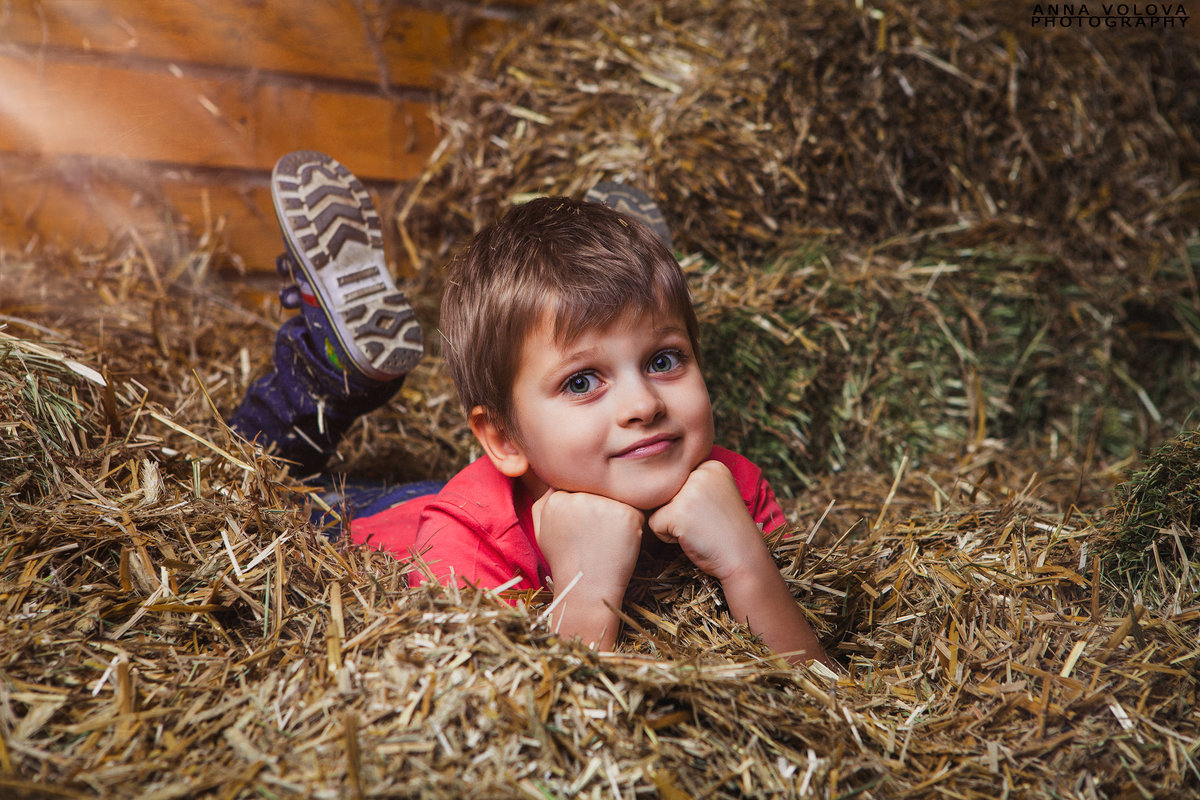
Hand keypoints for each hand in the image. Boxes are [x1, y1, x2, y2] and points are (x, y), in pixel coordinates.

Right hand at [532, 489, 644, 647]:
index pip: (579, 486)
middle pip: (599, 489)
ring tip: (608, 539)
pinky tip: (621, 542)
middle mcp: (578, 496)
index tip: (585, 526)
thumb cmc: (565, 561)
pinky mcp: (626, 514)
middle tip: (598, 534)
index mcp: (556, 498)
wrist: (585, 589)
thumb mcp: (541, 530)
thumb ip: (544, 501)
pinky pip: (635, 510)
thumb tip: (554, 481)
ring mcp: (603, 504)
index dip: (585, 506)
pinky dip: (633, 525)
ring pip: (617, 497)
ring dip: (617, 514)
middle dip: (601, 506)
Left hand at [650, 461, 832, 666]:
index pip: (678, 480)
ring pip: (658, 507)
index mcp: (712, 465)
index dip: (688, 502)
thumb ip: (691, 484)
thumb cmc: (727, 533)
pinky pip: (654, 524)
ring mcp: (689, 491)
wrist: (744, 560)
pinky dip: (668, 538)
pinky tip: (692, 539)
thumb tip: (652, 485)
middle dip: (678, 512)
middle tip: (705, 524)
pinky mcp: (677, 512)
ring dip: (672, 524)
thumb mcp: (714, 496)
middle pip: (666, 492)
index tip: (711, 514)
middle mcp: (700, 471)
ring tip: (699, 530)